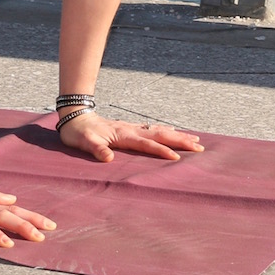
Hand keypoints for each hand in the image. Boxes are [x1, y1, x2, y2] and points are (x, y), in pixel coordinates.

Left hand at [58, 111, 204, 162]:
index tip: (176, 158)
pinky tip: (172, 132)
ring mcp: (132, 128)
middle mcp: (131, 129)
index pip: (146, 143)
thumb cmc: (78, 132)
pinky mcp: (130, 129)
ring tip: (194, 140)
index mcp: (123, 135)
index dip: (160, 151)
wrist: (75, 115)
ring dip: (177, 135)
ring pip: (159, 130)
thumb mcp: (83, 142)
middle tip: (199, 147)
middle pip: (160, 134)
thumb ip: (95, 149)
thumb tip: (107, 158)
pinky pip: (153, 130)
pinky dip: (166, 131)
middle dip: (179, 141)